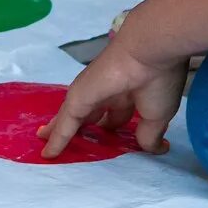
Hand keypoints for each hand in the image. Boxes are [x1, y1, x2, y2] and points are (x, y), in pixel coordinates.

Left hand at [38, 34, 187, 157]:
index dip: (114, 128)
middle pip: (93, 115)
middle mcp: (108, 92)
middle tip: (80, 147)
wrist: (148, 53)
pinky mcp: (77, 98)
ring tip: (53, 149)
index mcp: (130, 94)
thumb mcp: (157, 117)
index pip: (118, 115)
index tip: (113, 143)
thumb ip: (151, 136)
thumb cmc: (158, 82)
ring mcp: (91, 93)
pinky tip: (49, 154)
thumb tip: (157, 150)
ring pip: (74, 119)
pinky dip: (57, 140)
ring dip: (66, 133)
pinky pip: (65, 124)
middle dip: (87, 130)